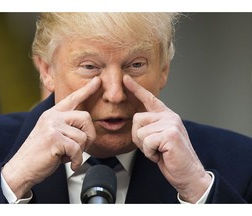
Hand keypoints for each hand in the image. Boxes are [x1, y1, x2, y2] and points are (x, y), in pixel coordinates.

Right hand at [2, 77, 100, 198]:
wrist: (21, 169)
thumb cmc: (39, 154)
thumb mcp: (51, 134)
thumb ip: (65, 126)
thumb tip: (86, 128)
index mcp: (52, 114)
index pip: (72, 98)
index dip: (86, 90)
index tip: (97, 81)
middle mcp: (52, 116)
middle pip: (85, 118)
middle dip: (89, 136)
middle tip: (80, 148)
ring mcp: (52, 126)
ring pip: (83, 136)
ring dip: (80, 151)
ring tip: (67, 156)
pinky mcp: (54, 138)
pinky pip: (77, 149)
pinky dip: (76, 160)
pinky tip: (69, 163)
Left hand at [123, 75, 211, 202]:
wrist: (187, 173)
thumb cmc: (171, 157)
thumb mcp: (158, 138)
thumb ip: (150, 126)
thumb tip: (136, 120)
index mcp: (166, 116)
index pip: (149, 98)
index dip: (136, 89)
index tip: (125, 79)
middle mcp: (169, 116)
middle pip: (137, 119)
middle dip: (139, 137)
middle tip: (153, 147)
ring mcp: (171, 124)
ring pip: (140, 132)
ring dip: (145, 147)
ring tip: (159, 151)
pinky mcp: (170, 134)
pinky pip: (146, 142)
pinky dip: (150, 153)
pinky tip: (161, 154)